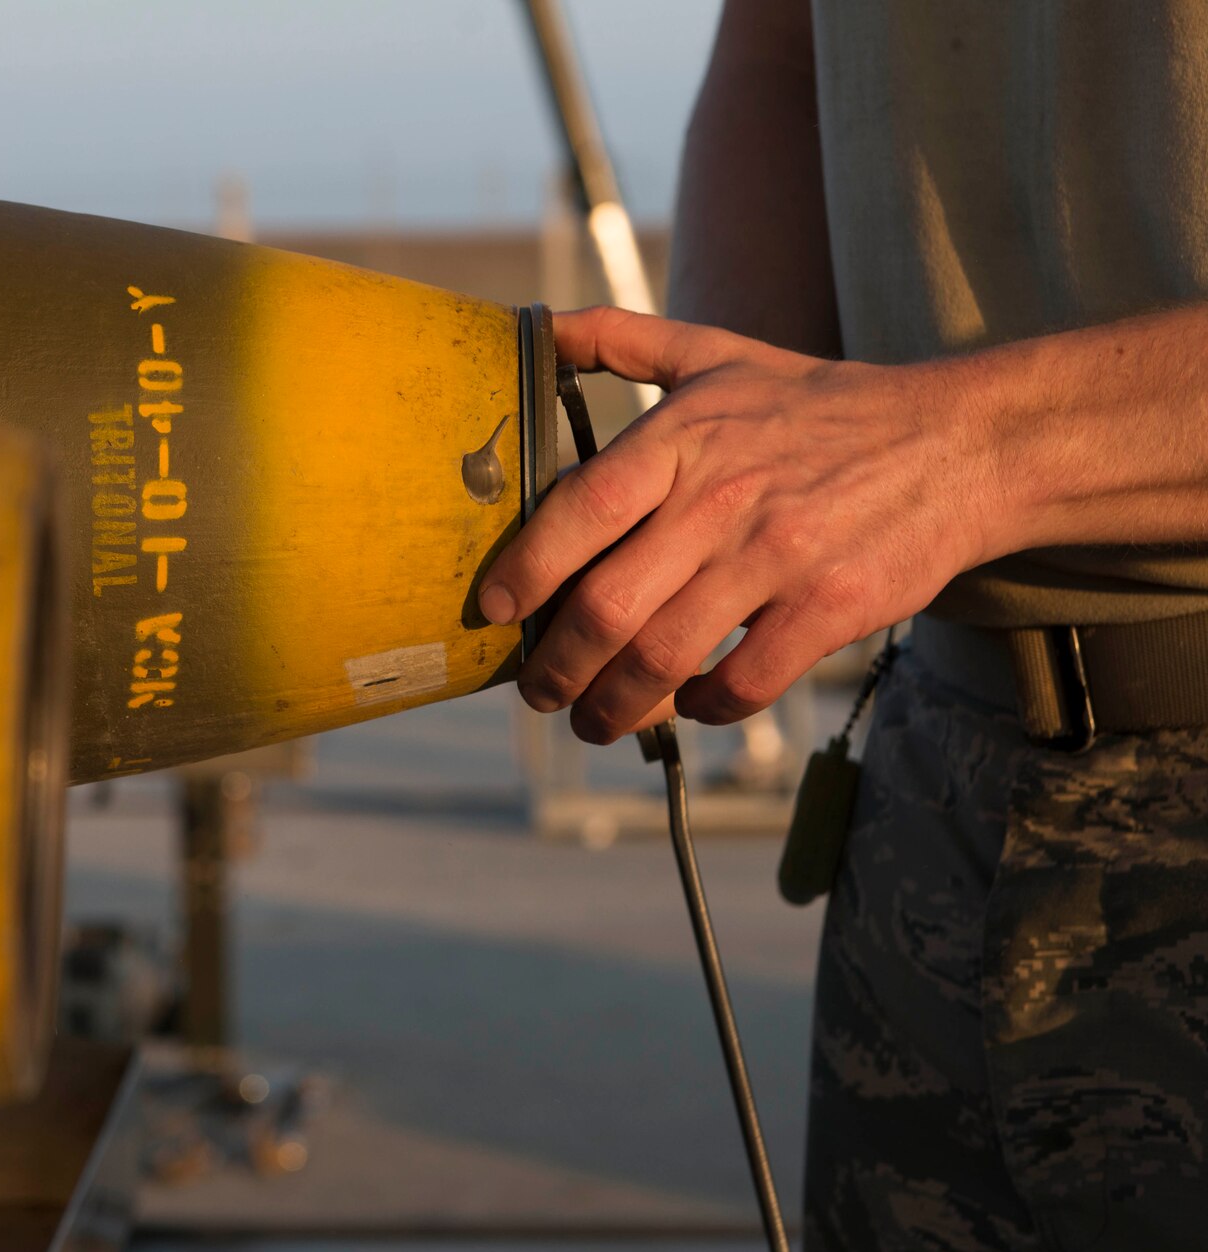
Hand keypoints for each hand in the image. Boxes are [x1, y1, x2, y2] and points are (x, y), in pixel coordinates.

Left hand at [481, 307, 1003, 743]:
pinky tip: (690, 705)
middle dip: (556, 667)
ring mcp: (779, 556)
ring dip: (615, 706)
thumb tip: (537, 326)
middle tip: (537, 693)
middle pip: (606, 606)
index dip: (525, 568)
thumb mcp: (721, 353)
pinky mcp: (832, 607)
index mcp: (685, 437)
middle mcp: (724, 497)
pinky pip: (743, 682)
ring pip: (664, 657)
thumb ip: (623, 340)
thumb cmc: (824, 406)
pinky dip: (704, 707)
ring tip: (595, 721)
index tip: (493, 610)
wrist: (962, 442)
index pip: (581, 509)